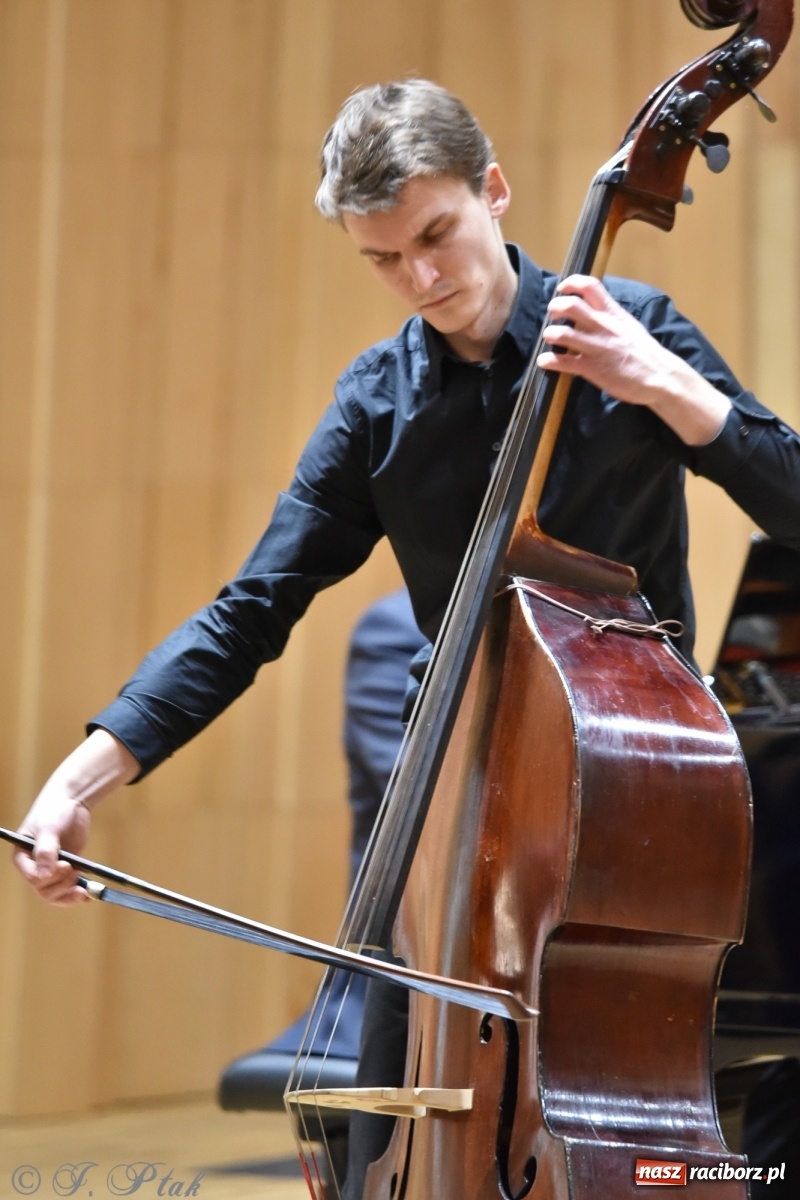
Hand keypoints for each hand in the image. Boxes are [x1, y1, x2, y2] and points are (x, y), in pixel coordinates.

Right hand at [14, 795, 93, 905]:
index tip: (66, 864)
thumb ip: (46, 850)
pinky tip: (88, 894)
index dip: (49, 876)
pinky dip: (77, 892)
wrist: (70, 803)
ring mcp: (50, 870)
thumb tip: (44, 876)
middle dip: (60, 886)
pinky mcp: (66, 870)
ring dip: (69, 894)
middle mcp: (33, 867)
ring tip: (84, 890)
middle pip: (43, 889)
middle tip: (75, 873)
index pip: (32, 876)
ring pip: (56, 894)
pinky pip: (68, 888)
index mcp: (22, 857)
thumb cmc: (54, 811)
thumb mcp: (49, 828)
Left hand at [537, 274, 730, 445]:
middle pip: (571, 305)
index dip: (571, 283)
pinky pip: (564, 363)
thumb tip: (594, 311)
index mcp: (614, 313)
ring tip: (550, 337)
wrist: (660, 376)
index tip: (562, 289)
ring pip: (563, 333)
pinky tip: (544, 362)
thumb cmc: (645, 353)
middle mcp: (604, 326)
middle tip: (553, 314)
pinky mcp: (592, 369)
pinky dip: (549, 362)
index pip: (590, 286)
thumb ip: (611, 317)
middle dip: (556, 307)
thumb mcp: (629, 326)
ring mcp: (597, 347)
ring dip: (550, 333)